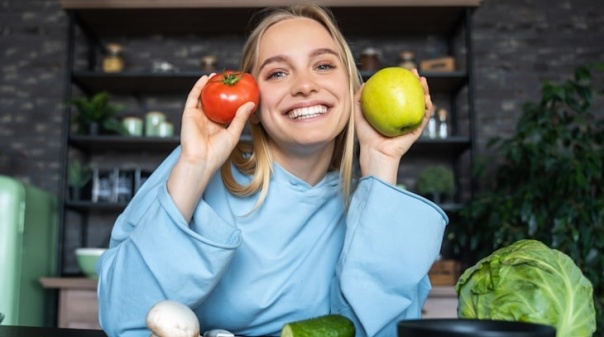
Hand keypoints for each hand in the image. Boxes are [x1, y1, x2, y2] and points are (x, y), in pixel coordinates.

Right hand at [167, 75, 255, 220]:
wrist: (201, 161)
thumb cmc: (218, 152)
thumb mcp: (233, 134)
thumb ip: (240, 118)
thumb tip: (251, 103)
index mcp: (218, 126)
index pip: (225, 109)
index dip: (232, 99)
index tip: (241, 88)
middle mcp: (207, 120)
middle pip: (214, 101)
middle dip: (219, 90)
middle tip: (228, 78)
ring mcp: (197, 117)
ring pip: (203, 97)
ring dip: (208, 86)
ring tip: (216, 74)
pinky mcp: (188, 114)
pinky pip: (193, 97)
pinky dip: (198, 87)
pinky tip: (205, 78)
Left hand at [354, 69, 433, 182]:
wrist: (375, 152)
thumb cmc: (366, 136)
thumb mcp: (359, 114)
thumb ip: (359, 99)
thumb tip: (363, 84)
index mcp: (391, 112)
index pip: (398, 93)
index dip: (401, 81)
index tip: (400, 71)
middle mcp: (402, 116)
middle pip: (412, 95)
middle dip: (415, 82)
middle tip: (414, 72)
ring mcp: (410, 123)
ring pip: (422, 104)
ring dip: (426, 91)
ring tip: (423, 81)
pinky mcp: (416, 131)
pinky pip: (424, 117)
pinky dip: (428, 108)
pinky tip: (427, 99)